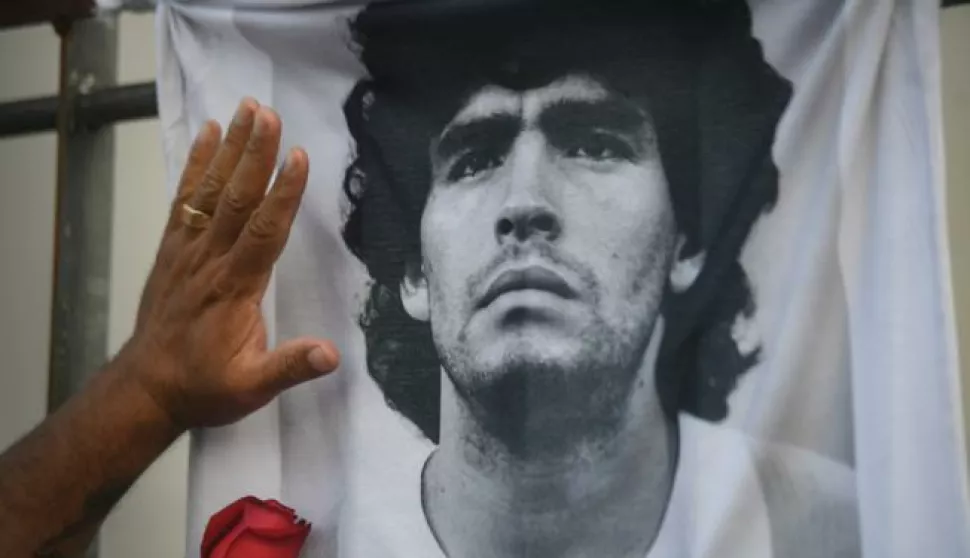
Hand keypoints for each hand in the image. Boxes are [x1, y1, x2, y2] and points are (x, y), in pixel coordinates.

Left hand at [123, 98, 339, 428]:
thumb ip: (290, 367)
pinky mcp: (173, 249)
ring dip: (230, 148)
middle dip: (254, 153)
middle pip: (235, 198)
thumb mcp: (250, 387)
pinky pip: (184, 199)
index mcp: (234, 288)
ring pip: (211, 191)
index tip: (297, 157)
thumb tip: (330, 355)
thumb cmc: (204, 385)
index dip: (282, 194)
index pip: (262, 232)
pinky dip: (196, 164)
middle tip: (268, 113)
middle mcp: (209, 261)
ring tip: (247, 110)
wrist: (146, 388)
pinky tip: (209, 135)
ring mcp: (187, 251)